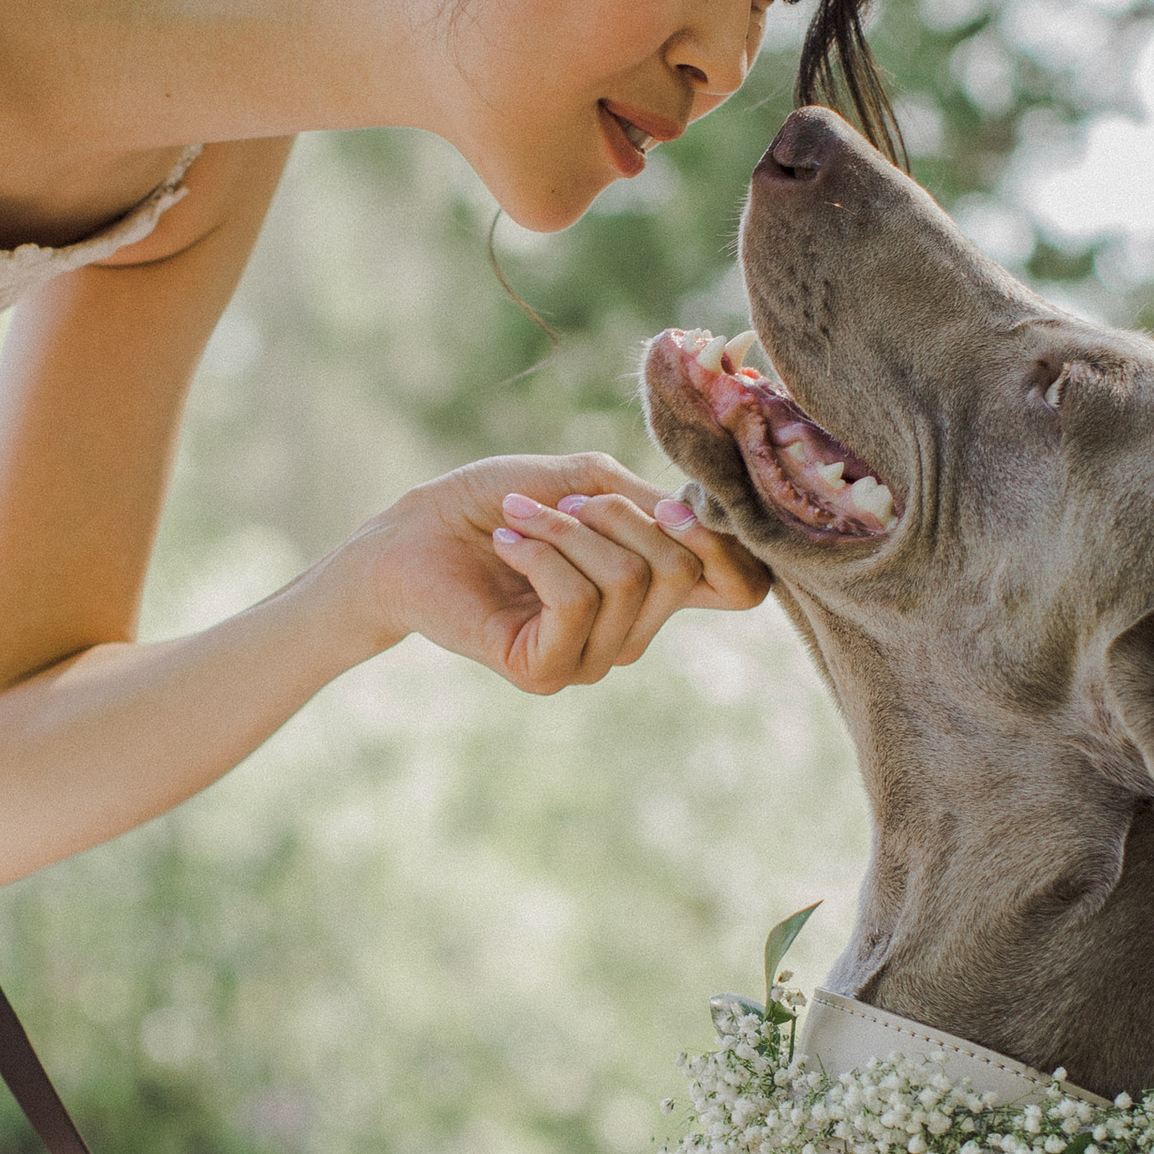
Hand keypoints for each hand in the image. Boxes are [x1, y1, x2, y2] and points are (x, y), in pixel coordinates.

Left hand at [346, 454, 768, 696]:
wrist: (413, 534)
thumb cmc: (497, 502)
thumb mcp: (584, 481)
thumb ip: (645, 502)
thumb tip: (693, 522)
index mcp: (653, 589)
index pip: (740, 588)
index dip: (729, 547)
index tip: (675, 506)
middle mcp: (633, 633)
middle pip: (680, 569)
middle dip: (619, 514)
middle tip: (558, 501)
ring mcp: (592, 659)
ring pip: (627, 580)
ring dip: (565, 530)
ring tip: (518, 519)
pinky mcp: (546, 671)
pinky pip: (576, 601)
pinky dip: (540, 553)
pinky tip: (506, 544)